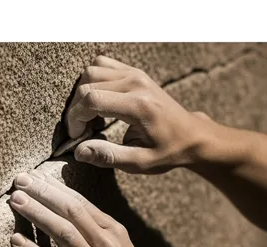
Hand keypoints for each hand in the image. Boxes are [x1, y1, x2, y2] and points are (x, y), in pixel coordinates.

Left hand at [9, 169, 200, 246]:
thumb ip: (98, 233)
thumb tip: (69, 213)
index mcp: (115, 232)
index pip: (81, 202)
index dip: (55, 187)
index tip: (35, 176)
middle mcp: (106, 245)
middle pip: (70, 210)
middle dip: (43, 192)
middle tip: (20, 180)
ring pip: (62, 232)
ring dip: (36, 214)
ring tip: (15, 200)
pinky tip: (16, 241)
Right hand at [65, 56, 210, 173]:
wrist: (191, 135)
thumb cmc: (168, 151)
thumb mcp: (140, 162)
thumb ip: (109, 156)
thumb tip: (79, 152)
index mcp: (139, 105)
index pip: (92, 99)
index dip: (76, 118)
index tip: (77, 135)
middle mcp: (136, 83)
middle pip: (87, 83)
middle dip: (76, 108)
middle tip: (83, 130)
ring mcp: (135, 73)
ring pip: (91, 71)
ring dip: (83, 94)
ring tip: (91, 117)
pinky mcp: (134, 71)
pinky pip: (101, 65)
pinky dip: (93, 82)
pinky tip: (99, 102)